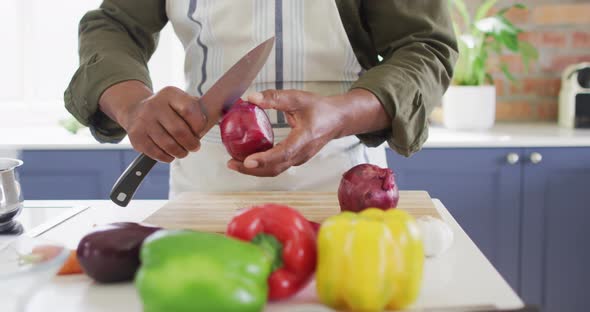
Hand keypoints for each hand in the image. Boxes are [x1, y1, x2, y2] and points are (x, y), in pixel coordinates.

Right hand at [100, 82, 205, 161]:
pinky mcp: (136, 136)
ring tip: (183, 151)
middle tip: (195, 147)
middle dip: (191, 143)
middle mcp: (154, 104)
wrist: (136, 110)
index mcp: (169, 94)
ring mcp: (143, 120)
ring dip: (180, 152)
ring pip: (169, 145)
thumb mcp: (180, 101)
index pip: (189, 110)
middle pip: (179, 131)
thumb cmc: (167, 110)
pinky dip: (167, 157)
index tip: (200, 131)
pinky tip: (170, 154)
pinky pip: (157, 153)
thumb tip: (212, 121)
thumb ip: (196, 110)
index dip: (199, 125)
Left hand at [227, 90, 345, 176]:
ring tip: (234, 163)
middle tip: (231, 163)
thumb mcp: (298, 98)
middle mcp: (301, 153)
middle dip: (251, 170)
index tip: (247, 161)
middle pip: (274, 168)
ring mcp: (298, 159)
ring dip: (254, 170)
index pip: (283, 153)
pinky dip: (261, 165)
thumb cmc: (320, 109)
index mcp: (305, 139)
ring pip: (275, 170)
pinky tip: (248, 158)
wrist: (337, 120)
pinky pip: (277, 166)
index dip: (264, 159)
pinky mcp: (295, 159)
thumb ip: (275, 98)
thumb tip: (251, 98)